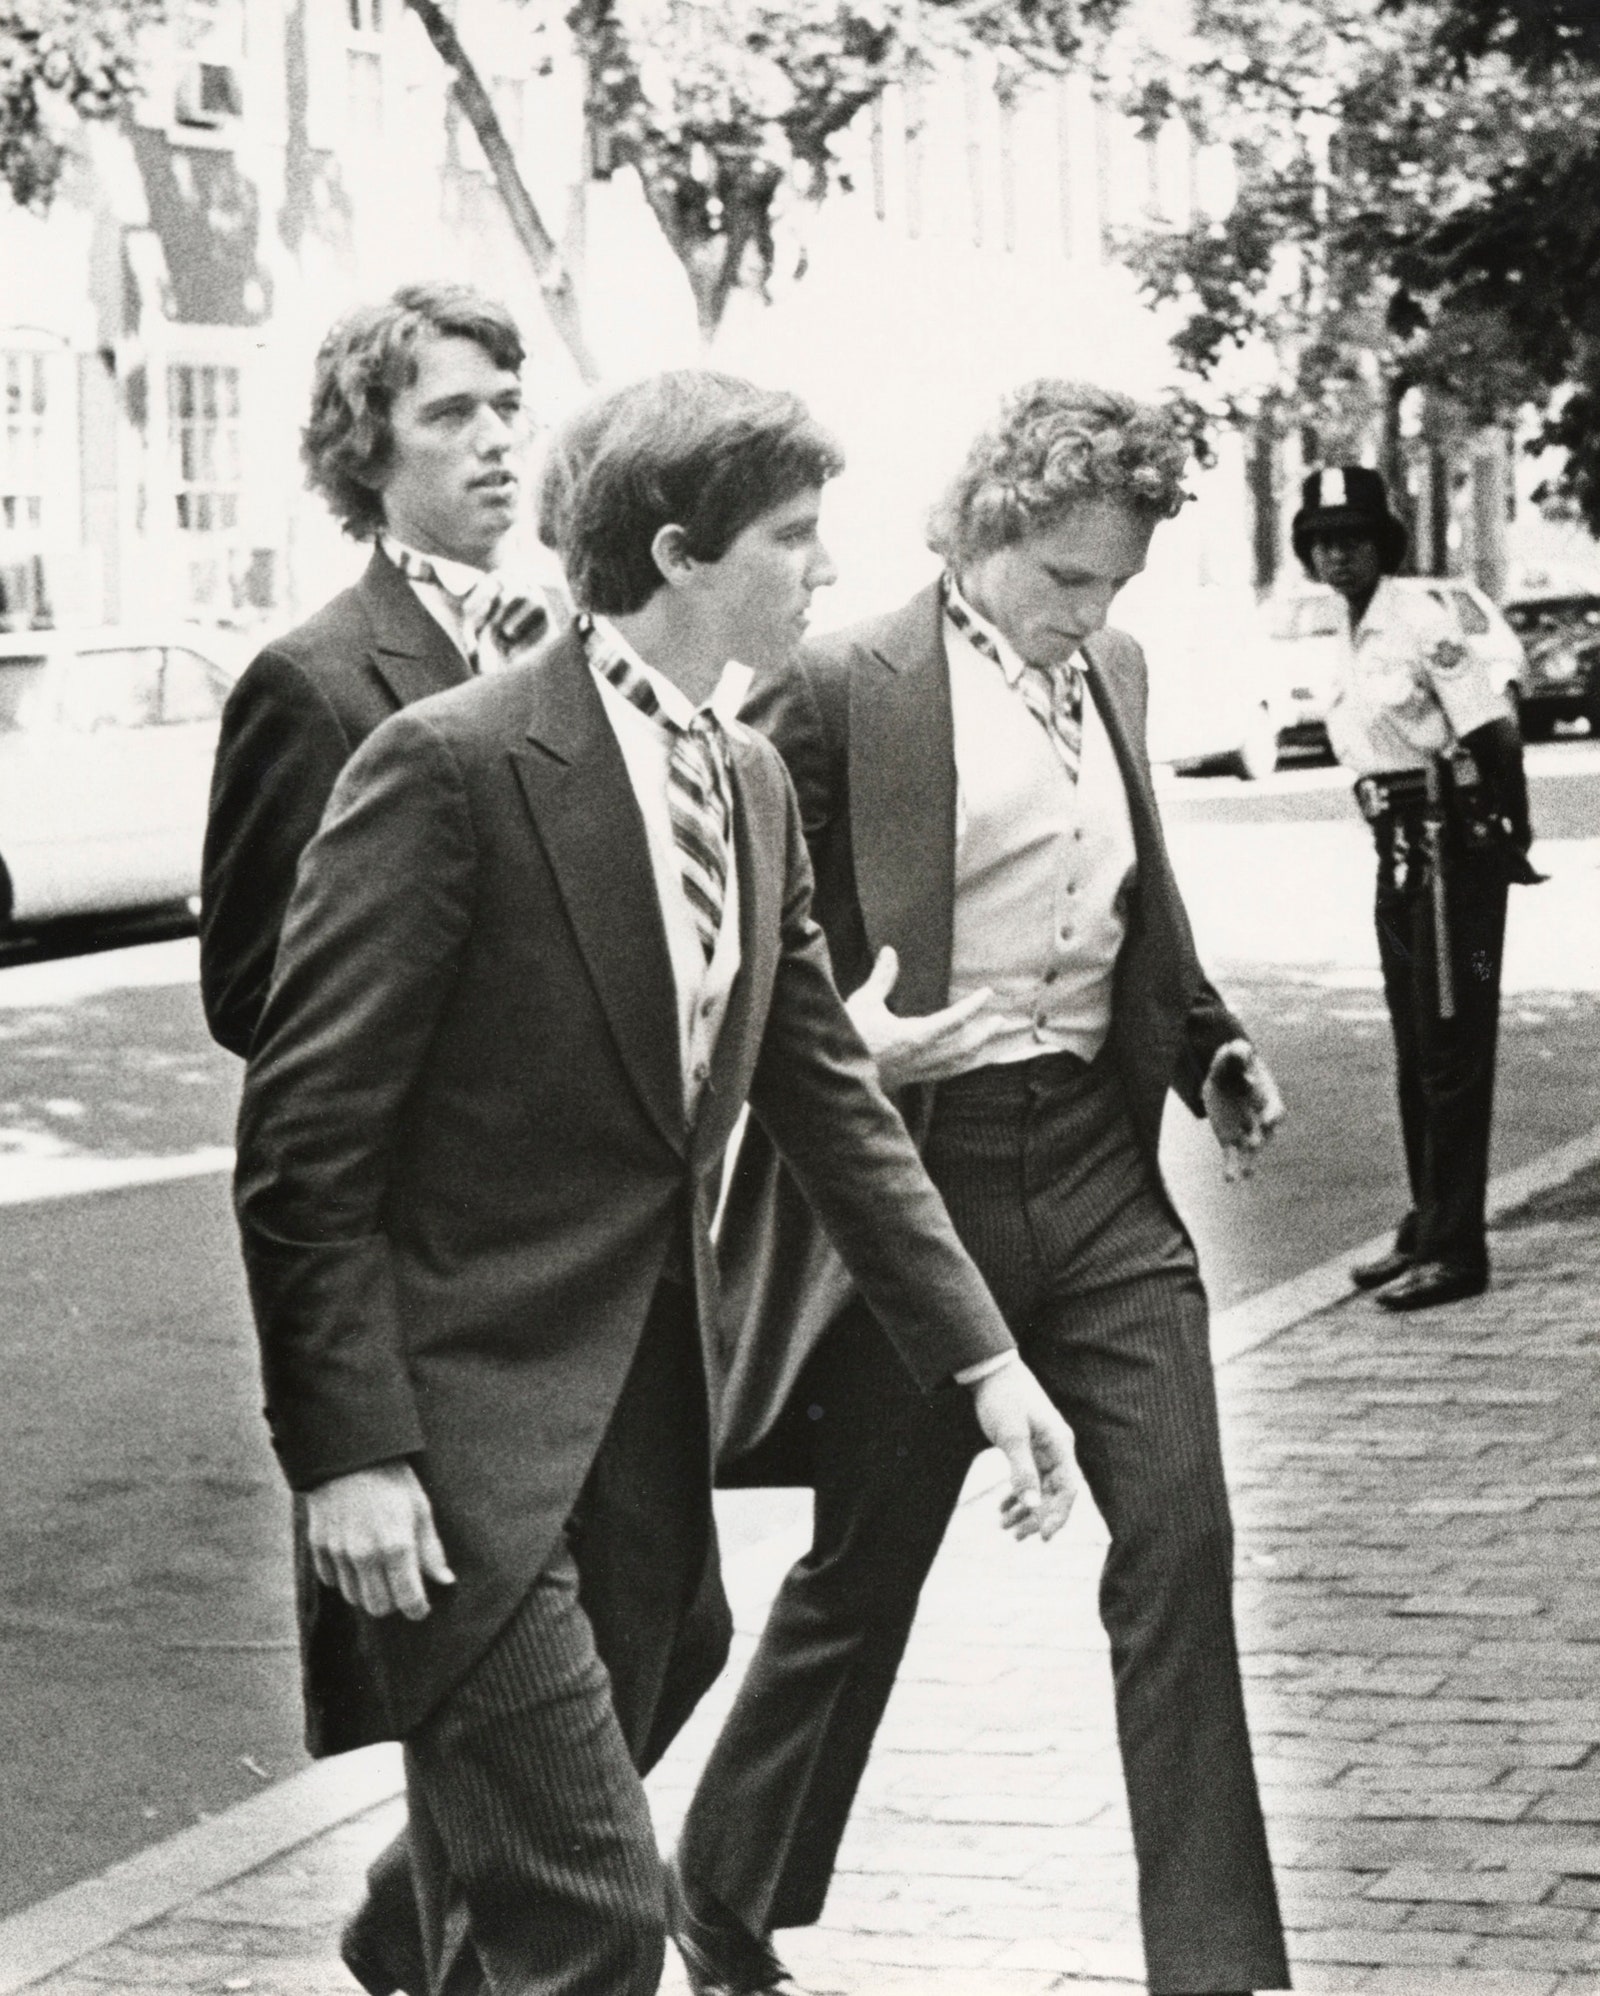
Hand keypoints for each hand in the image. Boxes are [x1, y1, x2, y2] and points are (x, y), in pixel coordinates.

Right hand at [304, 1461, 455, 1620]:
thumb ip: (431, 1551)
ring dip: (368, 1590)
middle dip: (392, 1603)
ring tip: (378, 1569)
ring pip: (353, 1597)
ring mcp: (338, 1552)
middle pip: (378, 1607)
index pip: (407, 1600)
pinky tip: (356, 1558)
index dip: (418, 1609)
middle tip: (400, 1587)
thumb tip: (446, 1582)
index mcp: (396, 1546)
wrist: (350, 1453)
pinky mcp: (318, 1546)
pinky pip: (332, 1580)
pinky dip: (345, 1577)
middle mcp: (364, 1555)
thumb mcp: (421, 1508)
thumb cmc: (393, 1479)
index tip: (422, 1607)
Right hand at [846, 946, 1007, 1088]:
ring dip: (978, 1053)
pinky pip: (945, 1074)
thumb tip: (889, 952)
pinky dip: (962, 1067)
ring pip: (957, 1065)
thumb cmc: (847, 1036)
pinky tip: (967, 1062)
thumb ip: (881, 978)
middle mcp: (921, 1058)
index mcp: (912, 1037)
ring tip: (992, 1044)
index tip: (987, 993)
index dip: (973, 1006)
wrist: (833, 1076)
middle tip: (1000, 1021)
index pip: (953, 1021)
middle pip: (964, 1047)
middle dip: (984, 1033)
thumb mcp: (863, 1003)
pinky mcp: (911, 1080)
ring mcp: (917, 1072)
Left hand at [967, 1356, 1077, 1541]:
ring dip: (1025, 1509)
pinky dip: (1017, 1494)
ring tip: (1004, 1527)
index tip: (1043, 1538)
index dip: (1058, 1515)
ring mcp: (1044, 1448)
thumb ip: (1022, 1469)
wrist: (991, 1370)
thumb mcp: (1011, 1435)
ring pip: (1041, 1488)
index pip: (1068, 1488)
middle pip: (1055, 1493)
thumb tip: (1030, 1503)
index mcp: (1060, 1444)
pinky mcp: (1030, 1446)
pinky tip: (1002, 1509)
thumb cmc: (1003, 1398)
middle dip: (1037, 1517)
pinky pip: (1030, 1477)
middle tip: (1016, 1536)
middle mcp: (1057, 1448)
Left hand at [1202, 1038, 1285, 1182]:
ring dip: (1249, 1159)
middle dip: (1261, 1137)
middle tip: (1255, 1144)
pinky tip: (1230, 1180)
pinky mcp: (1230, 1139)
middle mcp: (1261, 1119)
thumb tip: (1240, 1049)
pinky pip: (1233, 1157)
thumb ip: (1237, 1051)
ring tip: (1246, 1173)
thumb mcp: (1232, 1054)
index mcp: (1267, 1099)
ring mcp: (1246, 1131)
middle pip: (1266, 1132)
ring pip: (1251, 1149)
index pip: (1275, 1110)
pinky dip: (1232, 1168)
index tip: (1268, 1118)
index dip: (1272, 1114)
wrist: (1224, 1077)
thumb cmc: (1232, 1064)